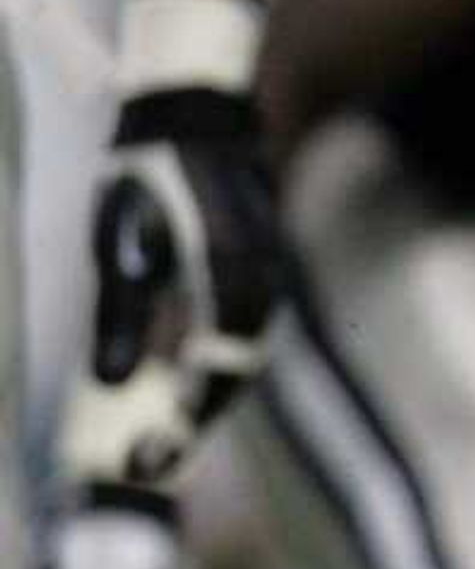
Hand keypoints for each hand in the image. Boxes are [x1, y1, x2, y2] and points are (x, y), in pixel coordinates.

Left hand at [80, 81, 295, 478]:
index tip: (154, 458)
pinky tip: (178, 368)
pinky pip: (242, 325)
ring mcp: (266, 271)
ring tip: (163, 422)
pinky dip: (212, 356)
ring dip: (205, 388)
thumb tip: (113, 380)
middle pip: (236, 369)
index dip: (188, 421)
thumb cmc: (149, 169)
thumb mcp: (120, 238)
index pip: (218, 371)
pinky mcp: (258, 264)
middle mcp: (261, 280)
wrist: (200, 110)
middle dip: (197, 417)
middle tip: (155, 456)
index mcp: (229, 278)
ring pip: (242, 349)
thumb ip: (122, 313)